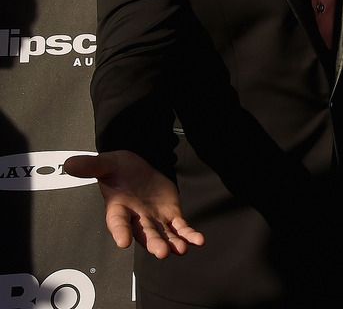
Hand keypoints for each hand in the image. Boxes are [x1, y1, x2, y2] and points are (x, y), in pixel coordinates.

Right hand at [64, 150, 204, 257]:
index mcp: (118, 208)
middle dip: (154, 243)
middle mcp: (136, 218)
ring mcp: (154, 219)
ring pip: (164, 235)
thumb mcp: (107, 163)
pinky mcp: (170, 215)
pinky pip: (180, 228)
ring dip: (173, 243)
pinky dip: (188, 234)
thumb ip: (92, 166)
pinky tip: (198, 241)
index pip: (117, 222)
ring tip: (181, 250)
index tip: (123, 242)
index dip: (119, 232)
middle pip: (145, 234)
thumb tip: (69, 164)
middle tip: (162, 252)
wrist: (137, 167)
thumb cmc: (119, 169)